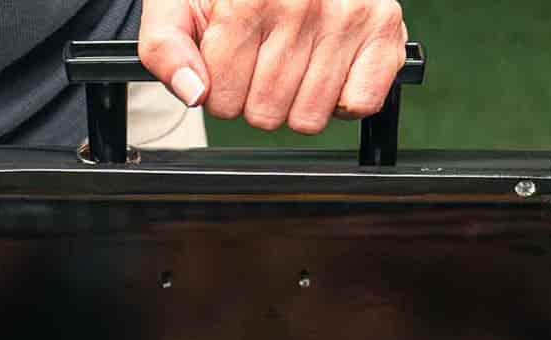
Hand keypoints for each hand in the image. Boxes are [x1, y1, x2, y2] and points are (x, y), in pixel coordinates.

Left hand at [139, 0, 406, 132]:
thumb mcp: (178, 1)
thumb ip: (166, 46)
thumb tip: (193, 92)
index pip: (222, 100)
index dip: (218, 92)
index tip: (226, 60)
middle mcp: (304, 2)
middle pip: (265, 114)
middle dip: (256, 97)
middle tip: (262, 58)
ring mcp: (350, 14)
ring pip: (309, 118)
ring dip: (297, 101)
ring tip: (295, 60)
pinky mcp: (384, 26)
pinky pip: (359, 105)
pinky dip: (344, 98)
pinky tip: (329, 66)